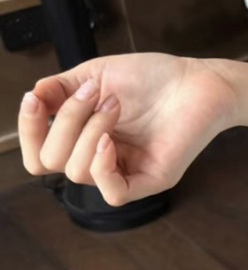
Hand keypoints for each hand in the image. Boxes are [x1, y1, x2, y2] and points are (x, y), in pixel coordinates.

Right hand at [17, 52, 240, 204]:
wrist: (196, 80)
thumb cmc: (151, 78)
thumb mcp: (94, 76)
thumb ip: (59, 90)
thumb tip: (33, 99)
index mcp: (81, 138)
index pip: (38, 154)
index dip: (29, 131)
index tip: (36, 100)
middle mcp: (99, 159)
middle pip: (51, 162)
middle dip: (64, 122)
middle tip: (95, 95)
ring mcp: (124, 172)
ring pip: (77, 173)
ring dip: (89, 132)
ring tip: (114, 107)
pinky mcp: (150, 181)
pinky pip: (113, 193)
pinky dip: (102, 166)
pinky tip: (110, 142)